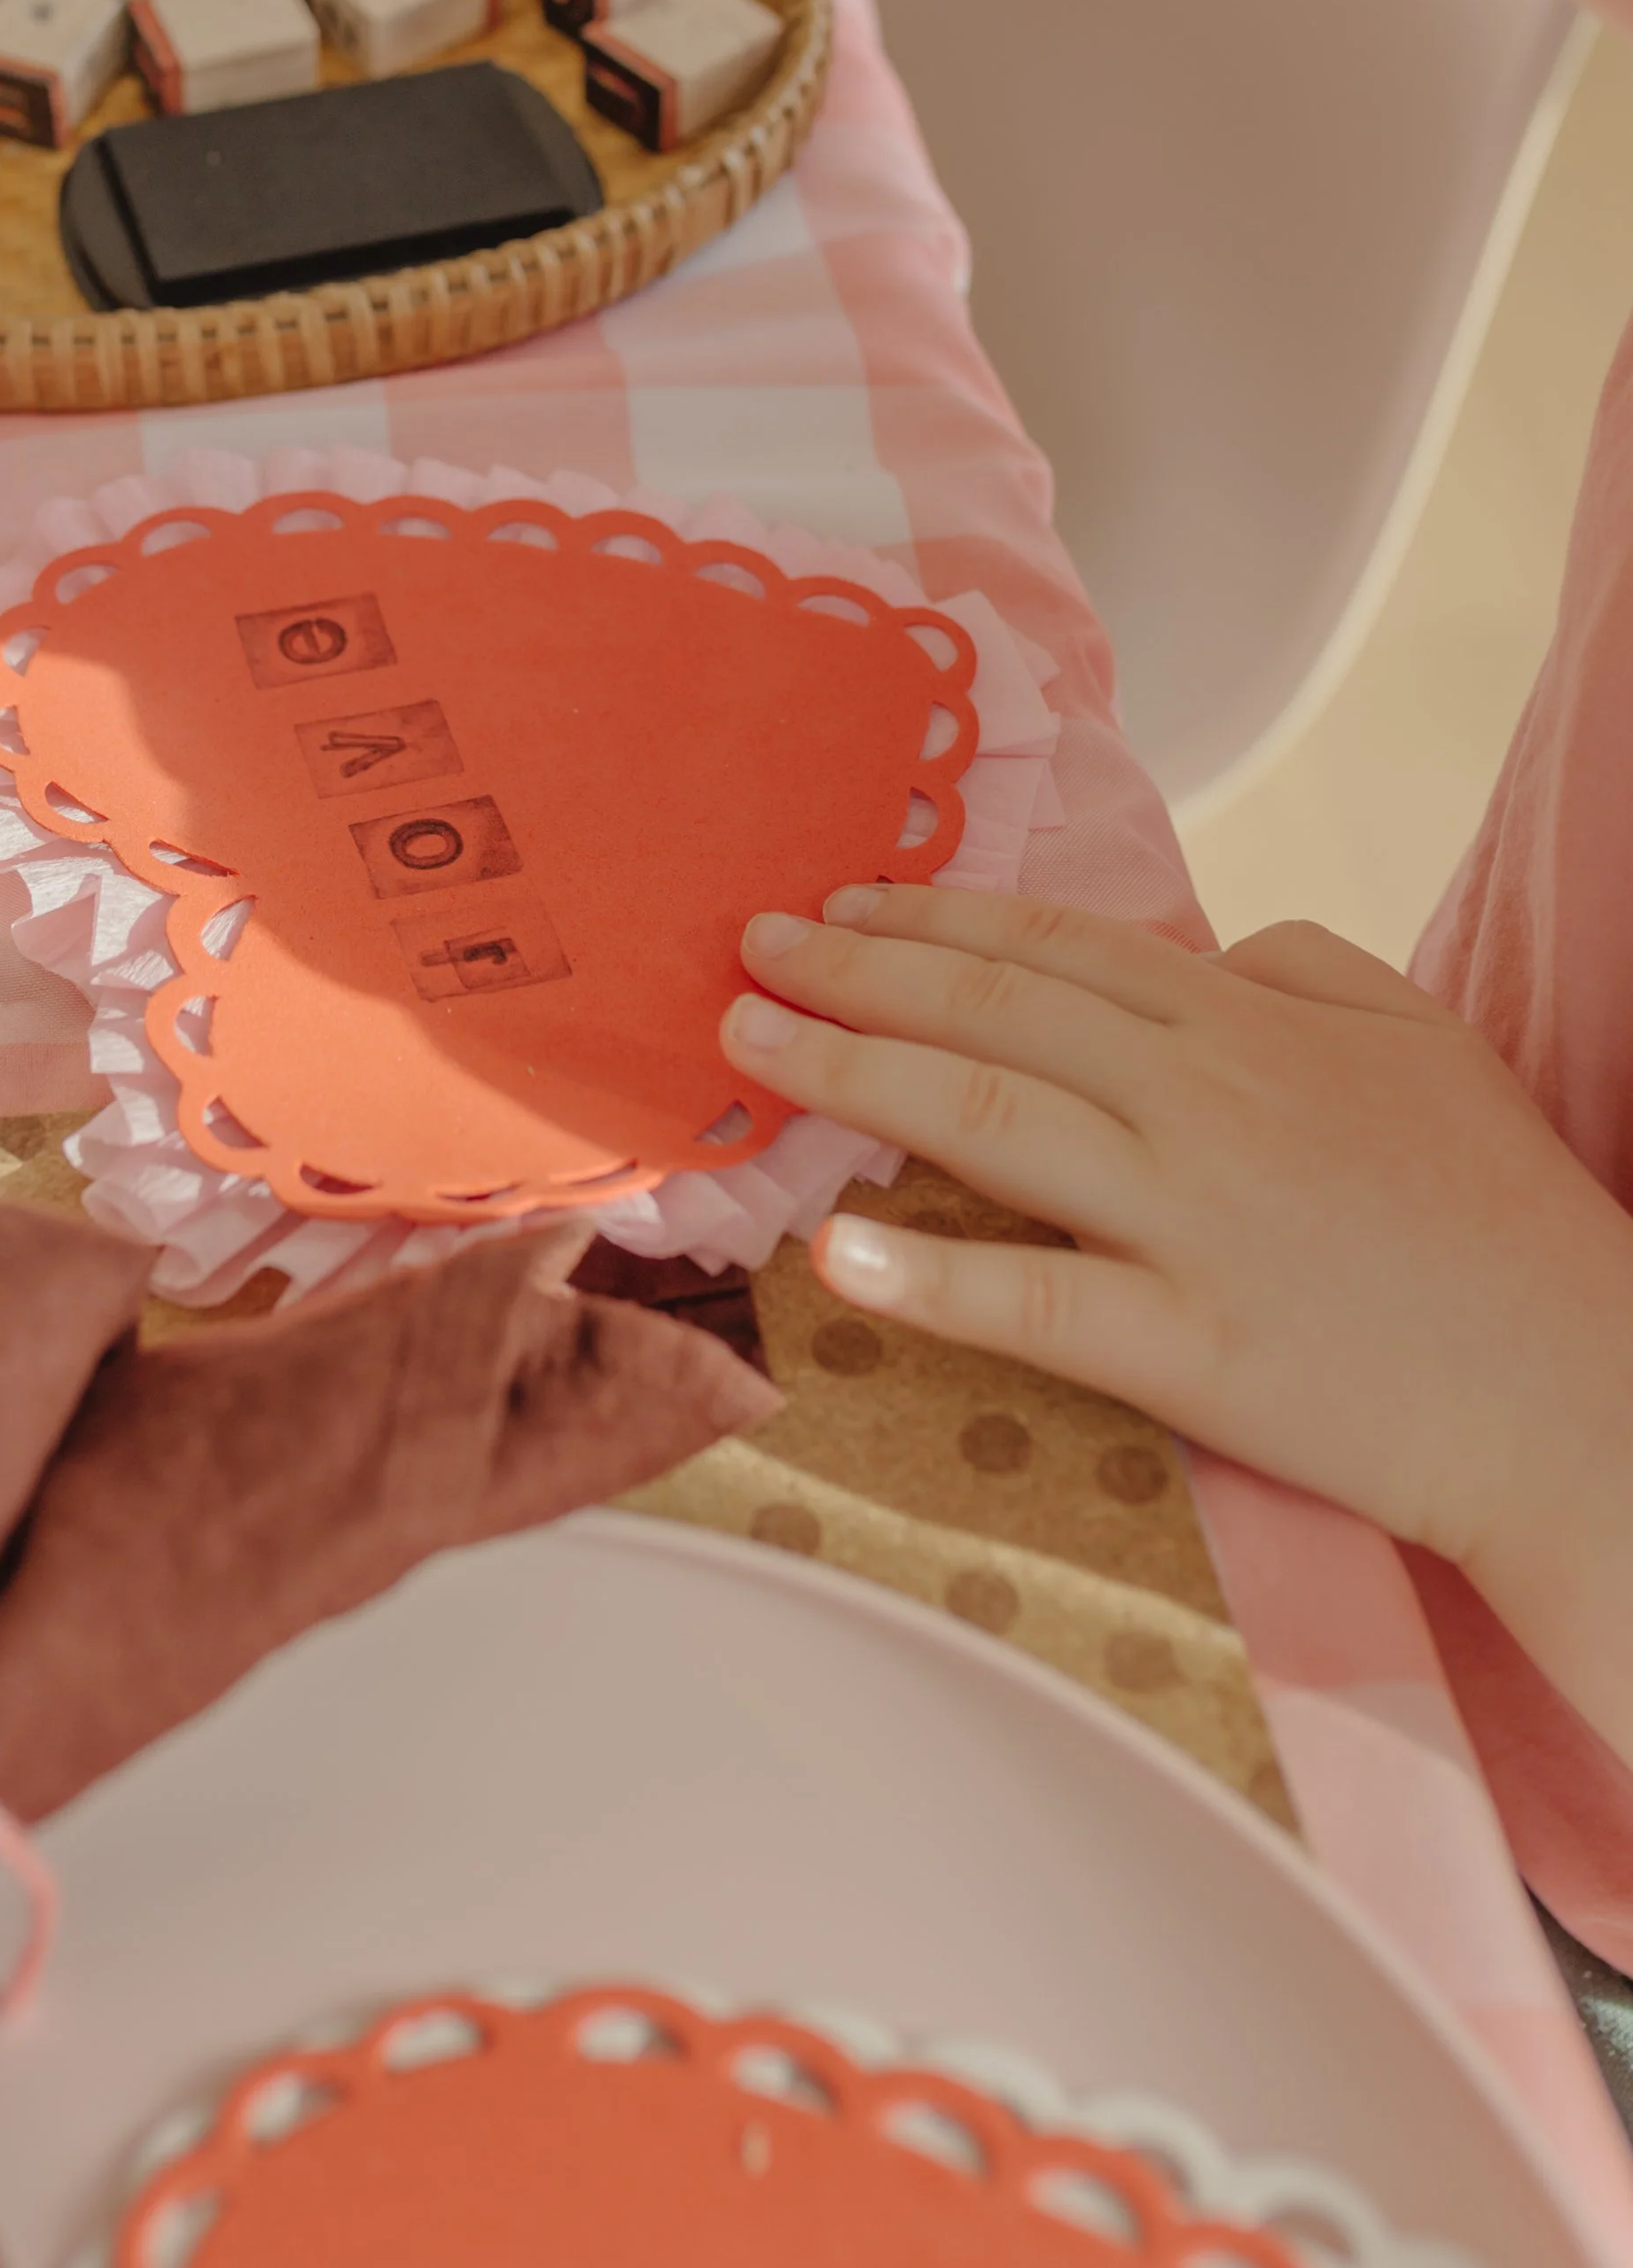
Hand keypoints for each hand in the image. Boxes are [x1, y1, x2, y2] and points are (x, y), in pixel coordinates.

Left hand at [719, 885, 1632, 1751]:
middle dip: (854, 971)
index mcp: (1254, 1025)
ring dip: (850, 1076)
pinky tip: (836, 1252)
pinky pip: (1039, 1302)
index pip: (1057, 950)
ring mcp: (1198, 1222)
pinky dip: (931, 1274)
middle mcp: (1210, 1101)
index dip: (933, 918)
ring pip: (990, 1122)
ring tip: (748, 1047)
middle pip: (995, 1013)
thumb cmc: (1505, 1217)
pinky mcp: (1197, 1349)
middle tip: (746, 949)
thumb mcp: (1422, 1042)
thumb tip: (1201, 951)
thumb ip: (1301, 970)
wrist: (1586, 1392)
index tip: (837, 902)